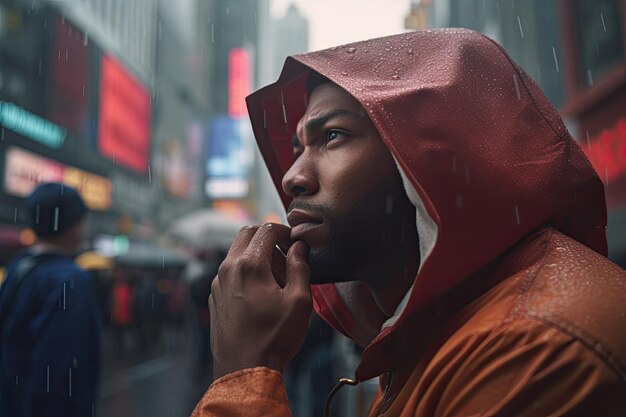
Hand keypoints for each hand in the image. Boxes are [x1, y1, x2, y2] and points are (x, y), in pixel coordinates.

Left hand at [209, 223, 311, 378]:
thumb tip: (298, 247)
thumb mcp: (299, 301)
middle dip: (267, 238)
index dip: (284, 231)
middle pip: (246, 234)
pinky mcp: (215, 298)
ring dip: (256, 255)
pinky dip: (245, 272)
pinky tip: (260, 295)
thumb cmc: (274, 337)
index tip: (294, 244)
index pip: (266, 229)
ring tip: (276, 280)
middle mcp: (228, 269)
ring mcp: (218, 283)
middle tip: (285, 257)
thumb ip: (300, 267)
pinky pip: (229, 273)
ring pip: (236, 253)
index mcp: (249, 265)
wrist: (245, 370)